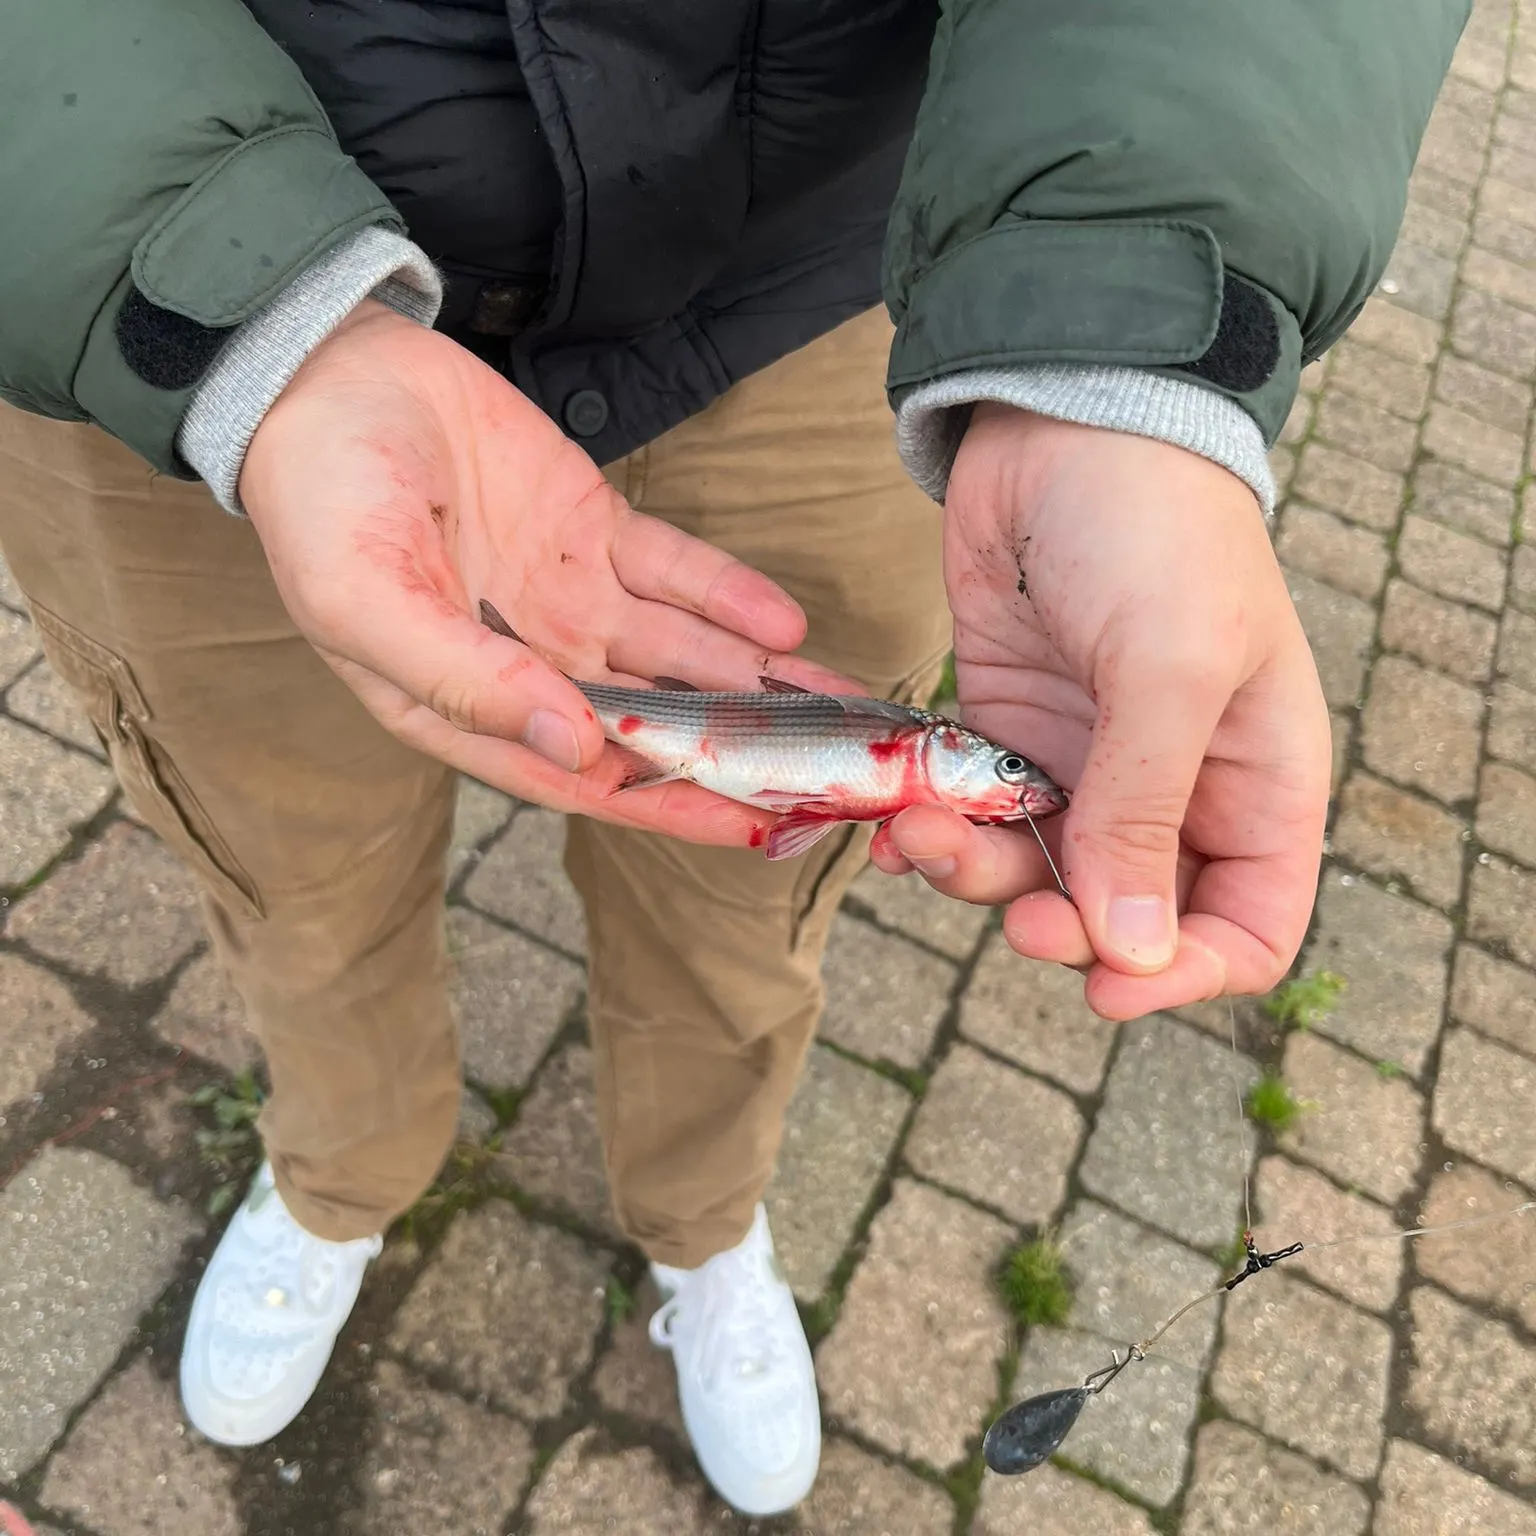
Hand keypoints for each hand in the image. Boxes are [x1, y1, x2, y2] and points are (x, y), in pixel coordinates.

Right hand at [239, 300, 852, 842]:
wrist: (325, 373)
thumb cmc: (318, 500)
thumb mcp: (369, 602)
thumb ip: (469, 681)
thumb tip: (575, 749)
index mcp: (471, 708)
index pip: (592, 781)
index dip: (677, 808)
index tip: (760, 829)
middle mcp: (532, 668)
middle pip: (655, 729)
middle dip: (741, 754)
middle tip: (833, 777)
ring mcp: (568, 599)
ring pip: (681, 657)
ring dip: (759, 685)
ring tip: (841, 708)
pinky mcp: (592, 531)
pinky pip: (675, 573)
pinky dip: (729, 597)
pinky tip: (786, 627)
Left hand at [871, 405, 1330, 1019]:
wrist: (1062, 422)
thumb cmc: (1154, 532)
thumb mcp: (1169, 667)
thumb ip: (1146, 810)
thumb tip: (1130, 948)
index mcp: (1256, 783)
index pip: (1247, 926)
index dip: (1184, 973)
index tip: (1103, 982)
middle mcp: (1174, 788)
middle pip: (1124, 917)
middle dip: (1059, 929)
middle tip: (1009, 916)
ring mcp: (1084, 764)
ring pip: (1032, 873)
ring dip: (975, 875)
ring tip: (920, 837)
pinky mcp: (1005, 733)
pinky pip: (974, 817)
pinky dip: (936, 831)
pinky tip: (899, 822)